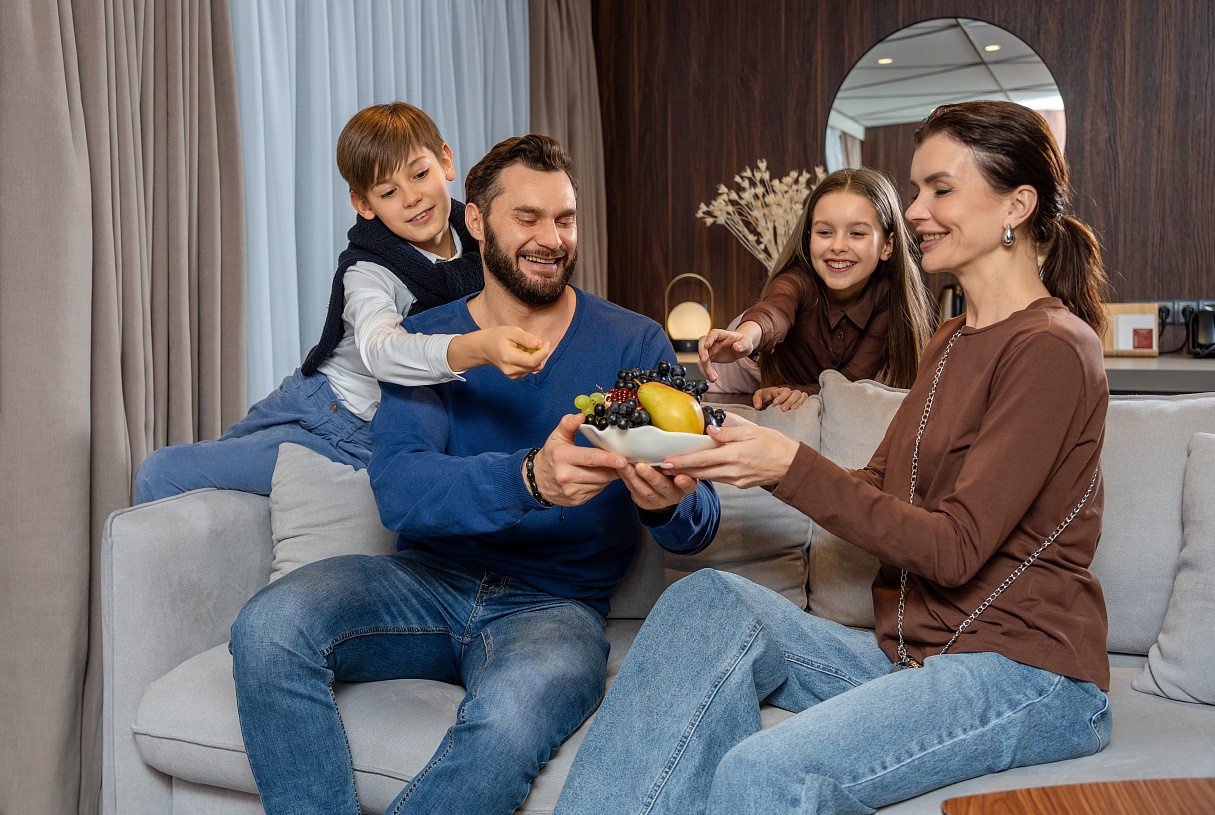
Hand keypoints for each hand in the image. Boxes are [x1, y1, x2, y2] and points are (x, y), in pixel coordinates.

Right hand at [450, 326, 550, 378]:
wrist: (484, 348)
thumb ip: (526, 338)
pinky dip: (530, 362)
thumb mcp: (512, 331)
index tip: (546, 342)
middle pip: (536, 366)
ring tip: (525, 348)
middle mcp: (510, 370)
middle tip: (536, 343)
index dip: (543, 352)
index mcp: (508, 357)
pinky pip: (529, 370)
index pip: (533, 361)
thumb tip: (539, 343)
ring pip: (534, 369)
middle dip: (541, 354)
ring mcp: (512, 375)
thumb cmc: (497, 337)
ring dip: (535, 358)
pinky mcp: (515, 377)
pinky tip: (522, 354)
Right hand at [526, 414, 626, 506]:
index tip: (623, 459)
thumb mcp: (556, 437)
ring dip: (610, 475)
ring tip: (612, 466)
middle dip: (615, 468)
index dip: (608, 459)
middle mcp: (566, 476)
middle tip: (626, 461)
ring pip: (601, 483)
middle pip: (599, 473)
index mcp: (562, 457)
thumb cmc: (551, 456)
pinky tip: (600, 475)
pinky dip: (602, 483)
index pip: (590, 458)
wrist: (537, 481)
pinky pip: (597, 491)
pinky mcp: (577, 500)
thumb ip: (568, 424)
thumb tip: (581, 416)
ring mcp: (572, 491)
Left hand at [615, 461, 697, 512]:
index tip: (679, 478)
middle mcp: (674, 495)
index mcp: (687, 486)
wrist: (663, 489)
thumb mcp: (679, 464)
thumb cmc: (672, 469)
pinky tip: (620, 469)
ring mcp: (659, 501)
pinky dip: (626, 478)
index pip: (688, 485)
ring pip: (645, 491)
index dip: (684, 483)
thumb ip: (677, 457)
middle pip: (663, 487)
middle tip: (641, 466)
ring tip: (625, 466)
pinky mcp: (645, 503)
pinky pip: (634, 491)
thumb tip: (668, 440)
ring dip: (633, 477)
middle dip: (651, 476)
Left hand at [660, 412, 799, 488]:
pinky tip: (700, 469)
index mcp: (734, 455)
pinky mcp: (740, 484)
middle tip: (663, 467)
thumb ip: (729, 431)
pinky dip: (707, 474)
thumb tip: (710, 429)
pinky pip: (719, 479)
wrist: (791, 465)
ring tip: (677, 468)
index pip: (701, 460)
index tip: (667, 462)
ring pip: (708, 477)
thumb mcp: (751, 431)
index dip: (682, 462)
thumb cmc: (774, 444)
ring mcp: (736, 480)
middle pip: (700, 473)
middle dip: (680, 471)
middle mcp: (732, 471)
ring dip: (692, 473)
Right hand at [697, 321, 759, 382]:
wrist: (741, 348)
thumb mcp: (746, 343)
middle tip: (704, 361)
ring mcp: (710, 349)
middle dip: (702, 352)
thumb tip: (736, 347)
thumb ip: (742, 344)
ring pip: (702, 356)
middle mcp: (714, 341)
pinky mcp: (710, 357)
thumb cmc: (743, 342)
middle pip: (702, 343)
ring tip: (713, 378)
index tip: (707, 345)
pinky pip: (704, 365)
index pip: (714, 333)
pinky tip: (711, 378)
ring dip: (705, 367)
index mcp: (723, 334)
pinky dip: (706, 372)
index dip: (709, 339)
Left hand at [752, 386, 809, 411]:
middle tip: (783, 409)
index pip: (785, 391)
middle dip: (789, 401)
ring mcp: (797, 397)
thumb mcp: (759, 396)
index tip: (775, 403)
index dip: (782, 397)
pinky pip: (807, 401)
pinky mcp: (801, 402)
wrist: (772, 402)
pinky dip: (805, 404)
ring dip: (798, 403)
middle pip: (795, 393)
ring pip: (802, 396)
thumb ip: (757, 400)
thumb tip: (757, 407)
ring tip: (792, 410)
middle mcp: (790, 392)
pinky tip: (800, 411)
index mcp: (781, 390)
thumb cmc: (766, 397)